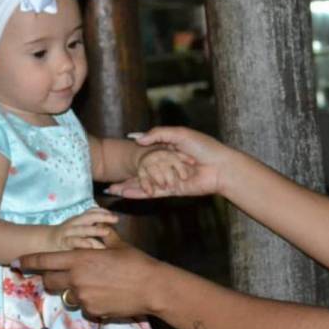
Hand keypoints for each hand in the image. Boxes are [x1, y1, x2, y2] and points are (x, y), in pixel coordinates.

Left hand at [17, 229, 164, 317]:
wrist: (152, 288)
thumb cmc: (137, 262)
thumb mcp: (118, 245)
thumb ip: (102, 237)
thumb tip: (99, 228)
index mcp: (79, 259)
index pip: (45, 261)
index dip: (28, 262)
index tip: (17, 263)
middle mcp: (76, 279)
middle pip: (49, 281)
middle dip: (50, 278)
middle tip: (60, 275)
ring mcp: (82, 297)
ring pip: (67, 295)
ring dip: (74, 290)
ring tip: (95, 285)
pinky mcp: (92, 310)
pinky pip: (83, 306)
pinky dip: (89, 301)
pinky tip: (106, 296)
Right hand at [47, 207, 118, 250]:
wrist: (45, 243)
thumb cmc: (66, 237)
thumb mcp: (78, 228)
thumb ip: (91, 227)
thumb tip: (110, 229)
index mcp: (79, 219)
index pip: (92, 211)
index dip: (103, 211)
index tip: (114, 215)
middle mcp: (75, 223)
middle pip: (90, 217)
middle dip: (103, 217)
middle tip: (116, 219)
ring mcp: (69, 232)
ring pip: (83, 230)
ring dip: (95, 230)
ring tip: (107, 231)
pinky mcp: (64, 243)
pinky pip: (74, 242)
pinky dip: (82, 243)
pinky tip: (90, 246)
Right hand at [107, 127, 230, 198]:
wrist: (220, 167)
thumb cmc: (204, 147)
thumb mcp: (179, 134)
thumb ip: (157, 134)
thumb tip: (136, 138)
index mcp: (169, 149)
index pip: (146, 153)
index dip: (131, 156)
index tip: (114, 157)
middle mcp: (168, 165)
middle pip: (142, 171)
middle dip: (126, 177)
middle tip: (108, 182)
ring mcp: (170, 178)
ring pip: (145, 183)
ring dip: (128, 187)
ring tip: (111, 190)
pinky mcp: (174, 190)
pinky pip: (153, 192)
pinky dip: (139, 193)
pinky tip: (125, 194)